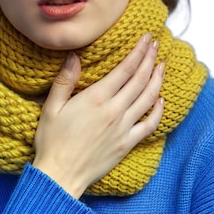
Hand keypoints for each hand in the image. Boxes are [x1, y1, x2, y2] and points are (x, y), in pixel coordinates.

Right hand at [32, 34, 164, 197]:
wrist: (60, 175)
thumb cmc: (52, 141)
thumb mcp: (51, 107)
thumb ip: (65, 81)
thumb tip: (75, 56)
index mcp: (95, 98)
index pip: (125, 69)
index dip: (138, 52)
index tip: (146, 38)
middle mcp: (114, 111)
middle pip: (140, 80)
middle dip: (150, 59)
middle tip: (155, 45)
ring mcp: (123, 128)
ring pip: (148, 98)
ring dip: (157, 80)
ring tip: (162, 65)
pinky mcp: (127, 143)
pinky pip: (149, 124)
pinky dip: (157, 111)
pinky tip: (161, 100)